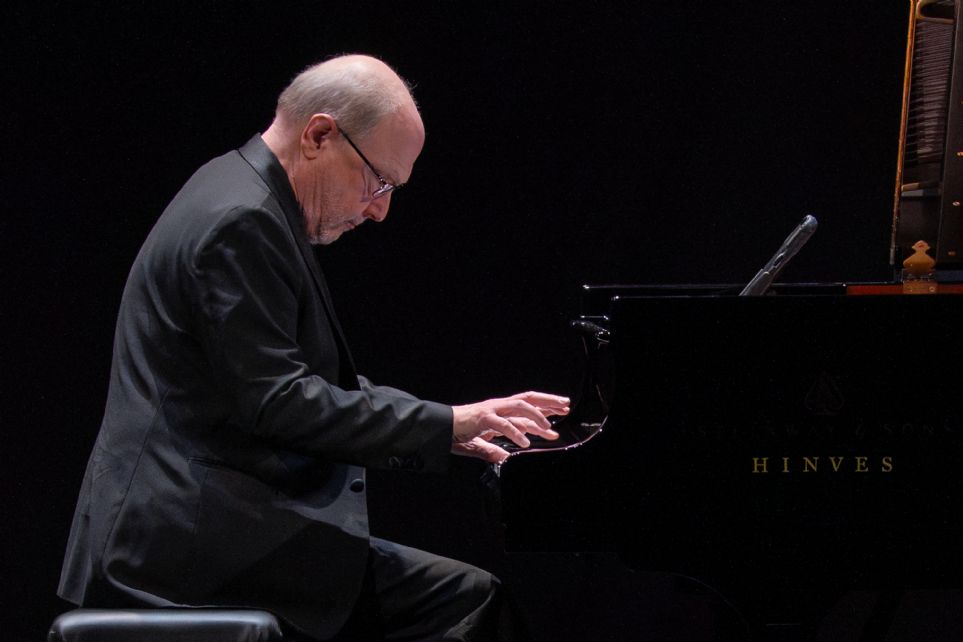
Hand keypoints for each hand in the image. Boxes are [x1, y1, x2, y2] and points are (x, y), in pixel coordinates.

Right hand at [451, 391, 569, 463]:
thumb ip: (494, 450)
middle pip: (528, 399)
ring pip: (519, 407)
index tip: (562, 409)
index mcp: (499, 411)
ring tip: (548, 429)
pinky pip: (503, 424)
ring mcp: (491, 410)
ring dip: (536, 417)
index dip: (545, 405)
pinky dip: (516, 433)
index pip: (526, 404)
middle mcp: (497, 406)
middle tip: (565, 407)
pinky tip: (524, 443)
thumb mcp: (480, 444)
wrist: (439, 428)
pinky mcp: (483, 418)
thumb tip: (506, 458)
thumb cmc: (457, 434)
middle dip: (548, 402)